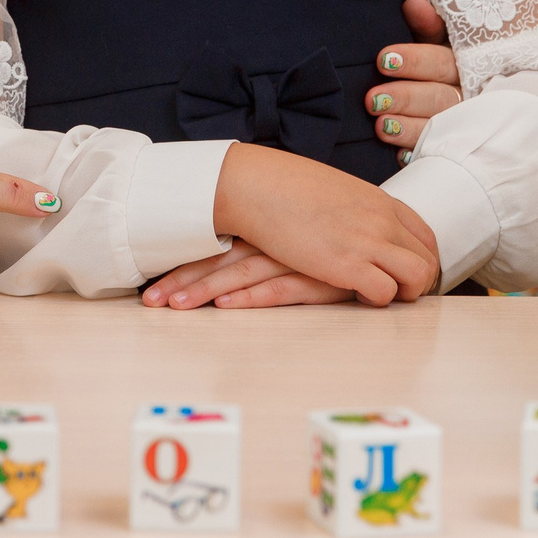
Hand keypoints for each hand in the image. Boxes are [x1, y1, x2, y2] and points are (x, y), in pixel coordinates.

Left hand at [141, 238, 353, 309]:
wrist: (388, 233)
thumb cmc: (336, 237)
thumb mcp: (294, 240)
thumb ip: (262, 250)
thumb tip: (223, 268)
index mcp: (262, 231)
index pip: (212, 249)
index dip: (180, 266)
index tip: (149, 285)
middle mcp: (272, 241)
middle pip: (217, 262)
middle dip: (181, 282)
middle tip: (149, 302)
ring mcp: (294, 258)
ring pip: (240, 275)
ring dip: (205, 290)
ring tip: (175, 306)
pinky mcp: (318, 277)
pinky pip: (278, 288)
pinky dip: (251, 297)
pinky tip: (226, 305)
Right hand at [211, 142, 439, 304]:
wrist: (256, 185)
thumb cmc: (285, 186)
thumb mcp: (335, 190)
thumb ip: (358, 208)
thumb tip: (360, 223)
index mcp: (380, 201)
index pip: (425, 236)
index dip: (422, 260)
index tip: (407, 273)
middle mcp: (382, 220)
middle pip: (427, 259)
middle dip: (417, 282)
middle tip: (396, 292)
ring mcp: (368, 241)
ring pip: (418, 276)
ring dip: (405, 292)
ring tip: (379, 294)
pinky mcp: (348, 265)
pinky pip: (386, 293)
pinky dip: (377, 300)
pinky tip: (356, 294)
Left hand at [371, 0, 463, 150]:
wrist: (473, 85)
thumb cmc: (442, 53)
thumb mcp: (438, 35)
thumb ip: (427, 22)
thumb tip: (414, 3)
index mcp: (466, 60)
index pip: (442, 60)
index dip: (415, 60)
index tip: (383, 59)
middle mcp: (470, 93)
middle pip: (441, 97)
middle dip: (406, 98)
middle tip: (372, 99)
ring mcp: (465, 122)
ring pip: (440, 127)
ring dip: (409, 128)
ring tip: (380, 127)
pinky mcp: (455, 144)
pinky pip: (439, 152)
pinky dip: (419, 153)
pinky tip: (400, 156)